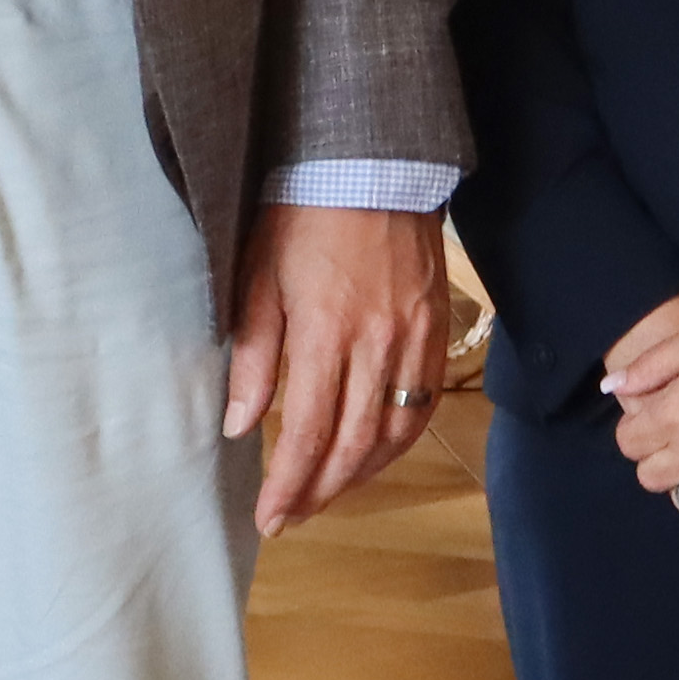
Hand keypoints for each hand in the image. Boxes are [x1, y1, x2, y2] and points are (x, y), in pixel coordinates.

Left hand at [226, 203, 447, 534]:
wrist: (372, 163)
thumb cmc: (302, 214)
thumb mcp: (258, 276)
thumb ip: (253, 356)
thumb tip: (242, 424)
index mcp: (326, 330)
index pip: (310, 430)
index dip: (290, 483)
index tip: (269, 516)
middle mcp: (377, 343)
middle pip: (354, 444)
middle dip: (321, 491)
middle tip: (292, 517)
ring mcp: (414, 338)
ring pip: (394, 432)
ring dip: (360, 474)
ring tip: (327, 493)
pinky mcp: (436, 329)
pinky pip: (423, 403)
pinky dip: (399, 440)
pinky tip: (374, 453)